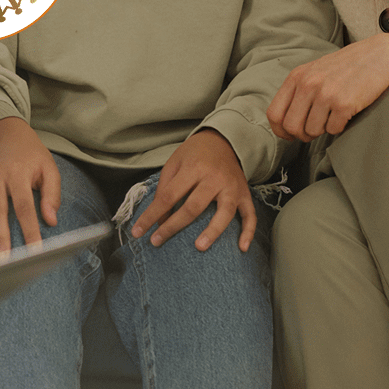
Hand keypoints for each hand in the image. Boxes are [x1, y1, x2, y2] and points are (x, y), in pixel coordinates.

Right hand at [0, 117, 60, 253]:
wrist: (4, 129)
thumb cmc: (30, 153)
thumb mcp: (48, 167)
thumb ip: (52, 194)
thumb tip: (51, 221)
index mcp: (18, 173)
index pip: (25, 207)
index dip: (30, 230)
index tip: (35, 252)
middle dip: (1, 238)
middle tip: (5, 263)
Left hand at [129, 129, 256, 251]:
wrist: (224, 140)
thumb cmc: (194, 154)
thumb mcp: (174, 163)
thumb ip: (165, 189)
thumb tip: (158, 219)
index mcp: (193, 168)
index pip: (169, 196)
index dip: (152, 215)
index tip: (138, 231)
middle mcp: (214, 178)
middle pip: (193, 206)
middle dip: (173, 226)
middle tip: (157, 242)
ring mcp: (232, 187)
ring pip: (224, 212)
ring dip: (212, 231)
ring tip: (199, 247)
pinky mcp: (245, 194)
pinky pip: (250, 215)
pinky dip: (248, 232)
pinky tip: (242, 248)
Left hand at [267, 34, 388, 140]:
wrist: (379, 57)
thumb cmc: (346, 67)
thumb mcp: (314, 71)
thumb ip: (298, 91)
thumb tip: (285, 123)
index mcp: (296, 77)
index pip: (274, 113)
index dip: (280, 130)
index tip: (289, 135)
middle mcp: (308, 84)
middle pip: (291, 127)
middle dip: (301, 135)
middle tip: (313, 132)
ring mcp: (325, 94)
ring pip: (312, 131)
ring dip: (322, 130)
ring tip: (332, 117)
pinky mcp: (344, 104)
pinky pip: (333, 130)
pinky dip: (339, 127)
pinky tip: (345, 114)